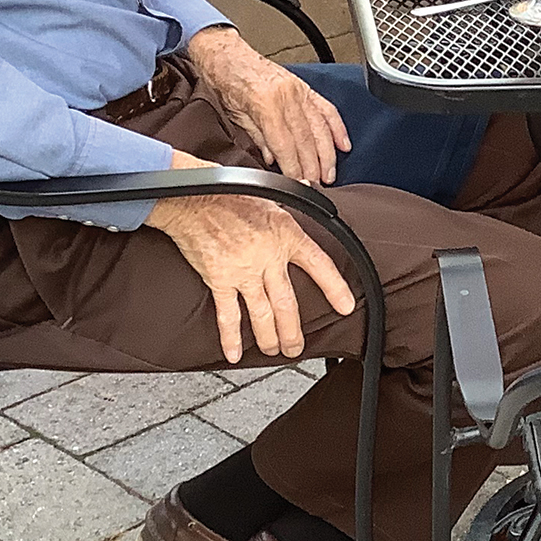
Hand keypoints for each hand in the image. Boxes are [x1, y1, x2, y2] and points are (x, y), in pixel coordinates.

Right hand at [149, 151, 357, 361]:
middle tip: (297, 348)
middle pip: (288, 303)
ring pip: (263, 313)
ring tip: (275, 351)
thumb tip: (309, 188)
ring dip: (270, 337)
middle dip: (294, 331)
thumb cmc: (230, 190)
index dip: (334, 287)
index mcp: (286, 234)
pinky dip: (231, 336)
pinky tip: (234, 352)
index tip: (345, 306)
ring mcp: (244, 271)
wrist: (194, 196)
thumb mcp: (271, 191)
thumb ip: (294, 197)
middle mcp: (269, 257)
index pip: (318, 265)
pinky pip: (228, 314)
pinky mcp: (220, 278)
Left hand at [186, 27, 350, 184]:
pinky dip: (337, 128)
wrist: (226, 53)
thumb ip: (258, 137)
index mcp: (266, 103)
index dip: (293, 168)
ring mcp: (298, 90)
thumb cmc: (226, 79)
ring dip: (328, 154)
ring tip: (330, 174)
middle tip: (317, 186)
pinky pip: (326, 109)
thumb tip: (272, 159)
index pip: (285, 145)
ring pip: (320, 127)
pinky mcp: (304, 87)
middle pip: (306, 139)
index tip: (297, 185)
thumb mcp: (235, 114)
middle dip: (313, 166)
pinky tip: (343, 145)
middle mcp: (287, 96)